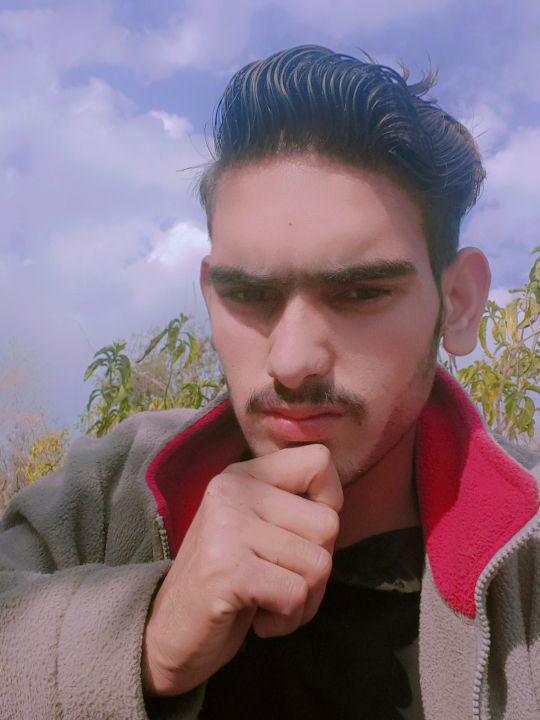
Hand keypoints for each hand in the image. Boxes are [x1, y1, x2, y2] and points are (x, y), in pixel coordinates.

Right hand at [141, 443, 342, 696]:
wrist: (167, 634)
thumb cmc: (228, 582)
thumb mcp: (257, 528)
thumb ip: (292, 509)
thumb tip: (336, 504)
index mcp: (243, 475)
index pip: (319, 462)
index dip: (329, 504)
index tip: (301, 536)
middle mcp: (233, 490)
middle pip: (328, 524)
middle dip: (316, 568)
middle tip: (280, 582)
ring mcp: (227, 526)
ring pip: (318, 564)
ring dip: (303, 600)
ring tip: (268, 601)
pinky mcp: (227, 569)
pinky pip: (296, 594)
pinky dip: (286, 620)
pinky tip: (258, 619)